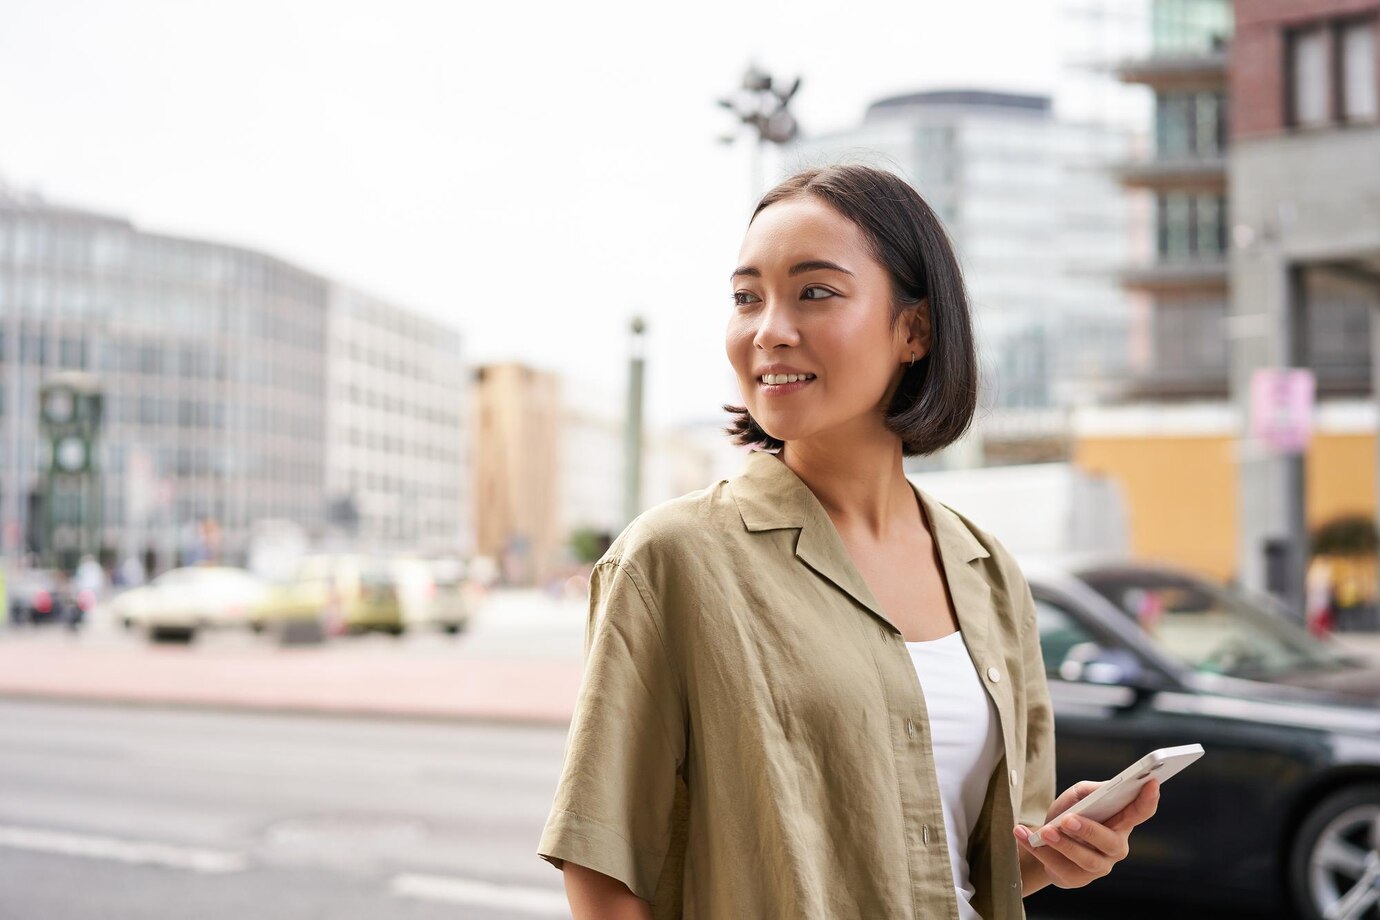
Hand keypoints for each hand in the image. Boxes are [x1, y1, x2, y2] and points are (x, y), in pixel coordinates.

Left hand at [1012, 778, 1159, 889]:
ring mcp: (1098, 866)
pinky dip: (1037, 849)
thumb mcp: (1078, 797)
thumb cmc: (1069, 814)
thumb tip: (1102, 790)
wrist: (1043, 840)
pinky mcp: (1075, 879)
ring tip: (1044, 832)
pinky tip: (1021, 834)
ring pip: (1084, 858)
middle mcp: (1115, 847)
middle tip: (1068, 820)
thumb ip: (1091, 791)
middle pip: (1110, 842)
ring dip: (1062, 844)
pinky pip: (1057, 865)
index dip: (1148, 800)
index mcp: (1121, 823)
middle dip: (1089, 830)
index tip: (1151, 782)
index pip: (1140, 812)